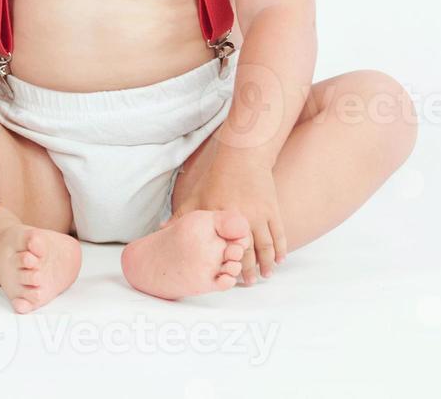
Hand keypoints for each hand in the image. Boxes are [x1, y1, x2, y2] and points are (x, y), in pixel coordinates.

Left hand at [168, 153, 285, 283]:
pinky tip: (280, 259)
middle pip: (247, 253)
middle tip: (248, 283)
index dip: (227, 266)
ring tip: (266, 275)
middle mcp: (241, 220)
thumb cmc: (217, 177)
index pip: (223, 250)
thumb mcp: (196, 195)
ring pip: (266, 247)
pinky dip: (281, 249)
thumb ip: (180, 215)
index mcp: (220, 219)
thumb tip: (160, 230)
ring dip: (266, 264)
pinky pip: (279, 234)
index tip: (227, 278)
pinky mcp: (272, 210)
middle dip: (248, 271)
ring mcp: (259, 215)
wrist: (243, 156)